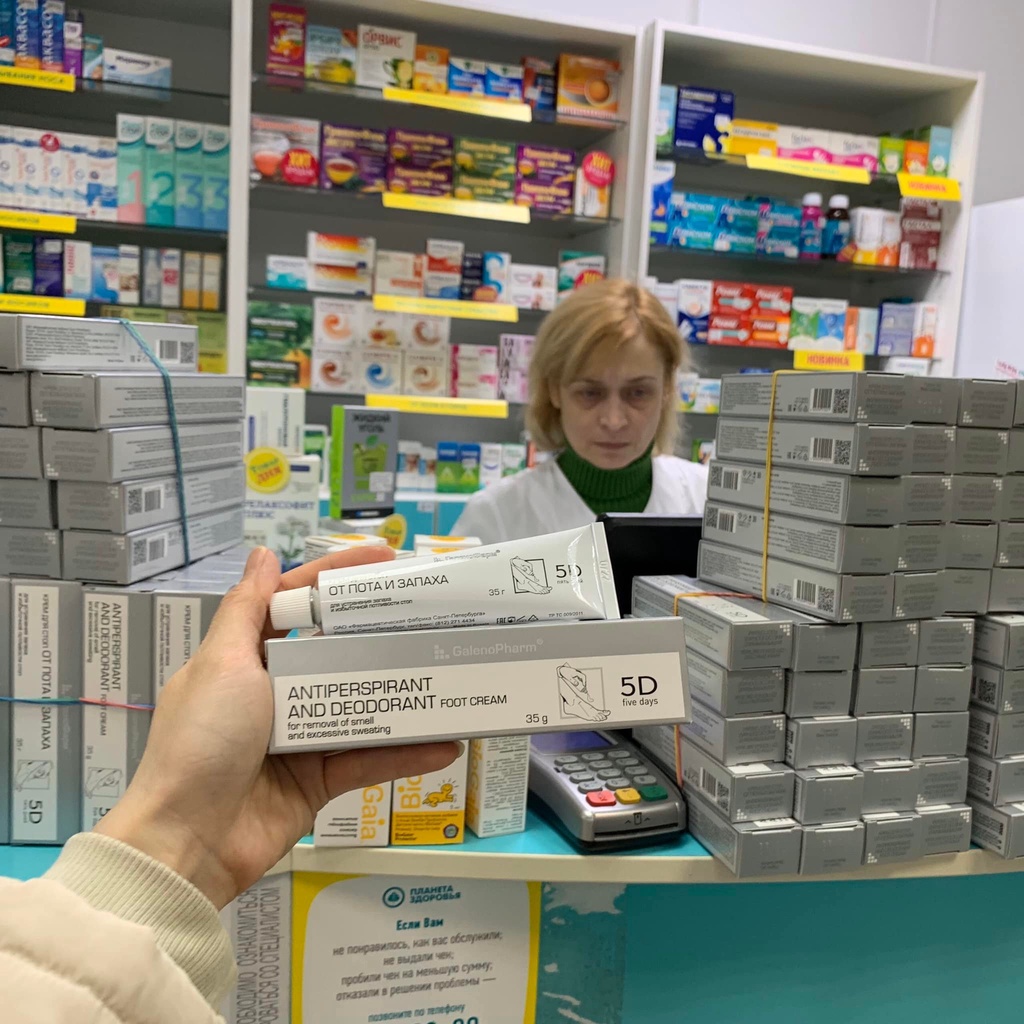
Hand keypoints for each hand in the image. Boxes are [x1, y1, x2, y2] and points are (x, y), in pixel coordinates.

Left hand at [95, 546, 461, 908]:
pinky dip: (406, 754)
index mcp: (245, 659)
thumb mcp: (221, 665)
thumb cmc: (202, 741)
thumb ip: (247, 610)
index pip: (294, 602)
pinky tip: (446, 744)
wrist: (188, 842)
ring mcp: (300, 737)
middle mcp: (275, 692)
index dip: (337, 576)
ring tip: (450, 673)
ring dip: (402, 693)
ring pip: (361, 705)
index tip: (385, 559)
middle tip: (433, 614)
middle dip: (381, 633)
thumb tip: (262, 554)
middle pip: (337, 651)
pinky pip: (370, 759)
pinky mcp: (321, 781)